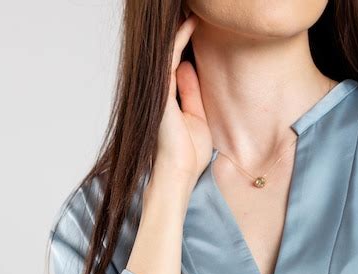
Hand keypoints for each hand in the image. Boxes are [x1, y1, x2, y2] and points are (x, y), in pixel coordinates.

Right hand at [154, 13, 212, 189]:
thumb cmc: (189, 153)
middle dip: (180, 30)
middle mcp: (161, 91)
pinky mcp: (161, 93)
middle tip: (195, 10)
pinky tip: (190, 24)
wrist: (179, 172)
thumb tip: (188, 66)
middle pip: (169, 51)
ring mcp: (159, 91)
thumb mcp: (197, 116)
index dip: (185, 40)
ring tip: (193, 10)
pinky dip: (179, 40)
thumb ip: (191, 91)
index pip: (176, 60)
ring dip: (180, 29)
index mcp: (170, 97)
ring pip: (167, 50)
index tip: (198, 22)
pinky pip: (168, 59)